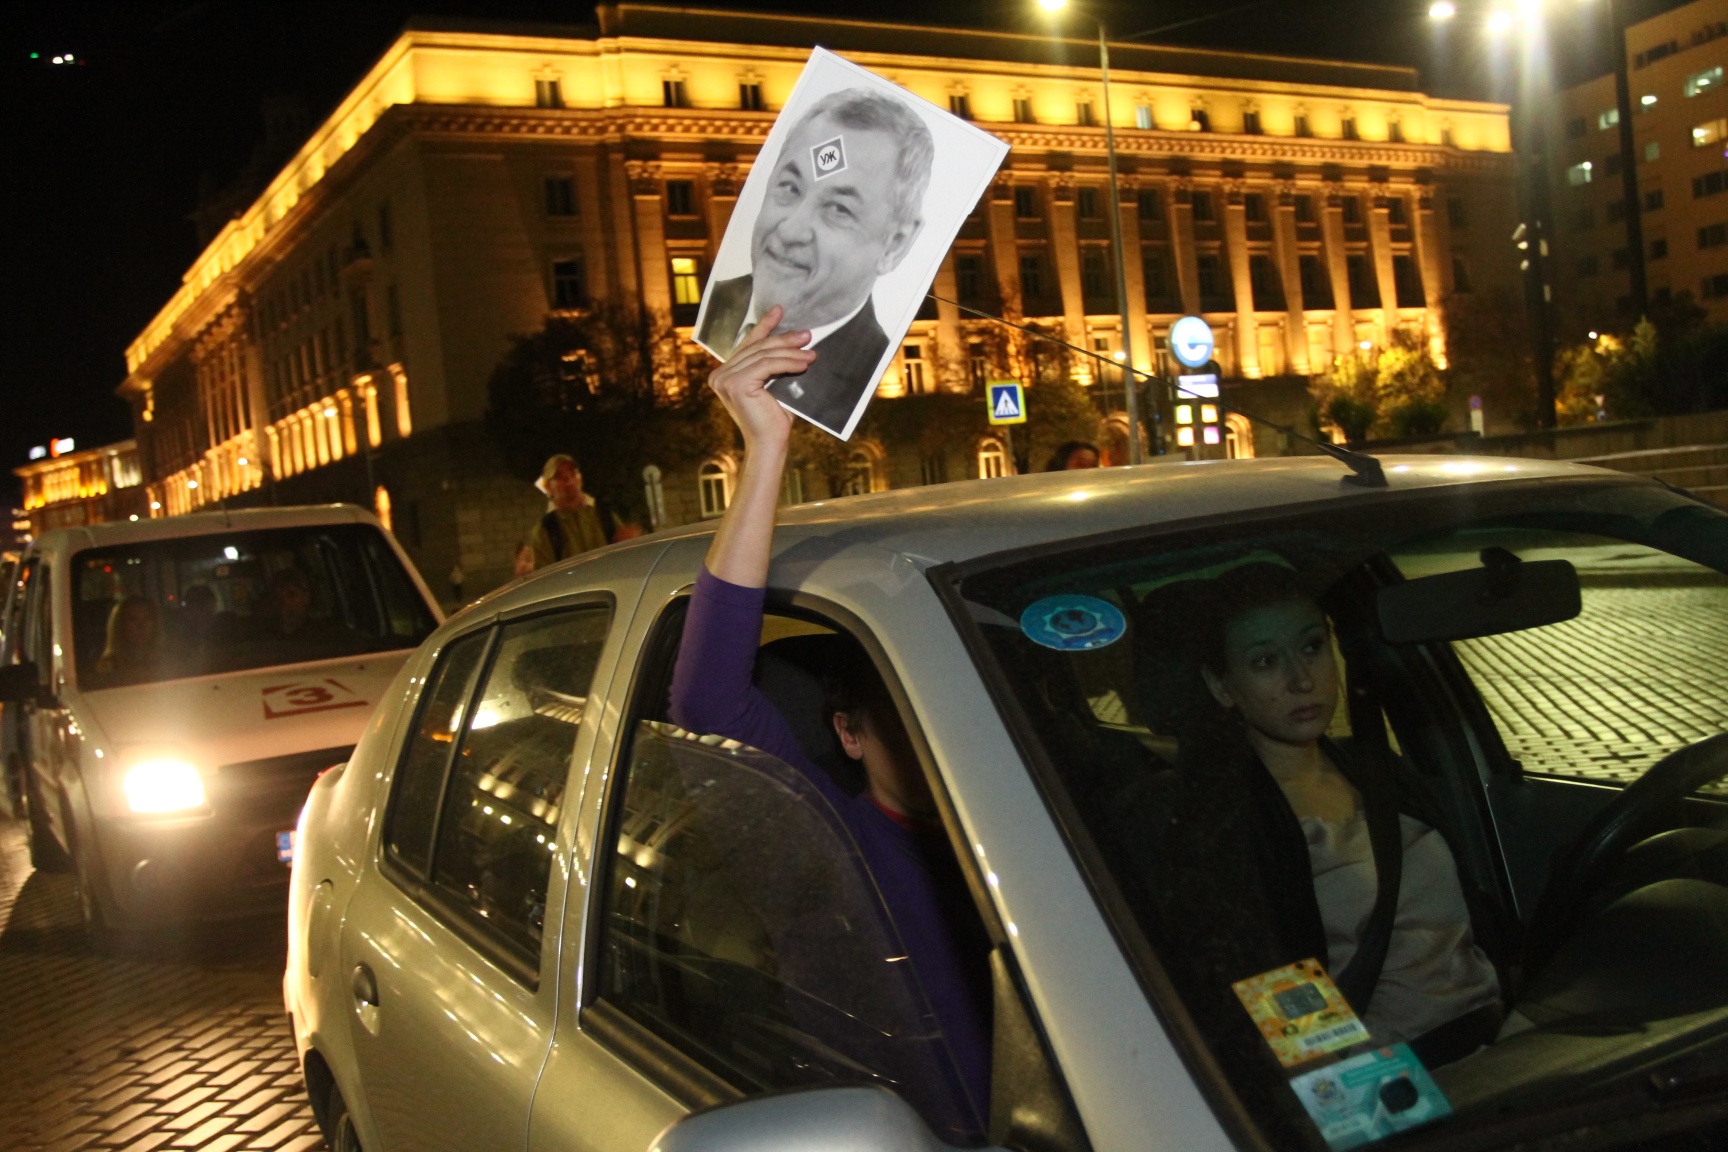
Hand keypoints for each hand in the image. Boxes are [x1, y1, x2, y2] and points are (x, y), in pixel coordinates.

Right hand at [708, 306, 812, 451]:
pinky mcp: (736, 384)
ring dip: (791, 351)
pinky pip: (767, 365)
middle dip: (784, 339)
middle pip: (757, 348)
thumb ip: (771, 365)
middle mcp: (719, 375)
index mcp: (723, 374)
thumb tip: (794, 338)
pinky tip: (805, 363)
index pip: (747, 345)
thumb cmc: (773, 418)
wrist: (770, 444)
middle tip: (807, 335)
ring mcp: (725, 379)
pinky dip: (788, 362)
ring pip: (764, 356)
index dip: (764, 326)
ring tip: (811, 351)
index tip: (779, 310)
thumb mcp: (771, 384)